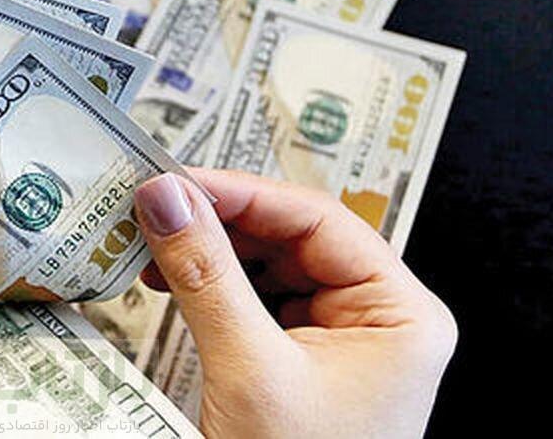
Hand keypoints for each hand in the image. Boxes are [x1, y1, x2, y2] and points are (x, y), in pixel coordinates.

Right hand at [135, 169, 456, 437]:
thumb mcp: (250, 370)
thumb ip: (207, 275)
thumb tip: (167, 198)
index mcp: (401, 313)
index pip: (319, 220)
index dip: (242, 192)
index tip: (176, 182)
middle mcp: (378, 319)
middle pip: (292, 238)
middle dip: (219, 221)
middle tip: (153, 207)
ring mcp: (340, 341)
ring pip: (268, 266)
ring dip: (208, 252)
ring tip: (151, 241)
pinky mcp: (302, 361)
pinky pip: (255, 301)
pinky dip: (209, 287)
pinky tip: (168, 278)